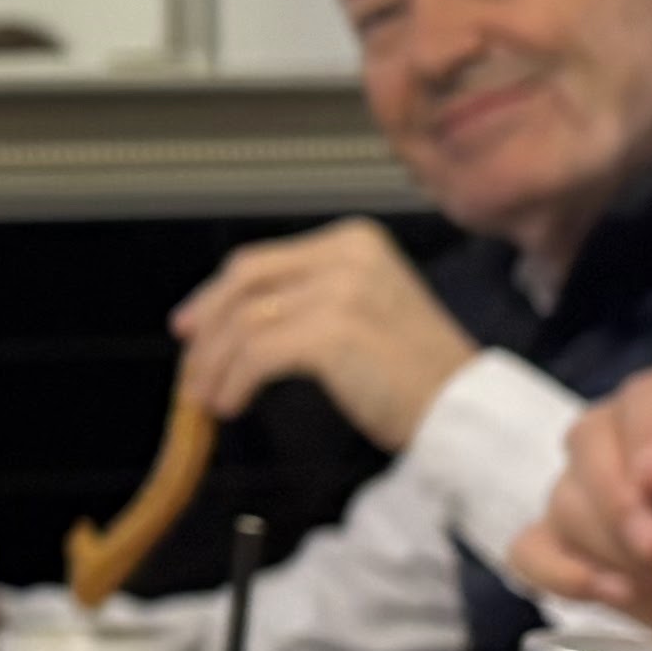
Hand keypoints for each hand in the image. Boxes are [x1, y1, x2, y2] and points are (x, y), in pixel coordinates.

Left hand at [171, 221, 474, 451]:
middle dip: (206, 326)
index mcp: (353, 241)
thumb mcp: (363, 311)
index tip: (190, 327)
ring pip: (246, 322)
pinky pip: (257, 354)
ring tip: (209, 400)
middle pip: (245, 282)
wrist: (464, 409)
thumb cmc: (415, 374)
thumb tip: (235, 322)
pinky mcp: (333, 331)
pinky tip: (232, 405)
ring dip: (215, 365)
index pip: (261, 261)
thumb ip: (310, 299)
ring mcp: (340, 289)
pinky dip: (234, 381)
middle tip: (188, 367)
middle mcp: (346, 254)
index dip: (215, 296)